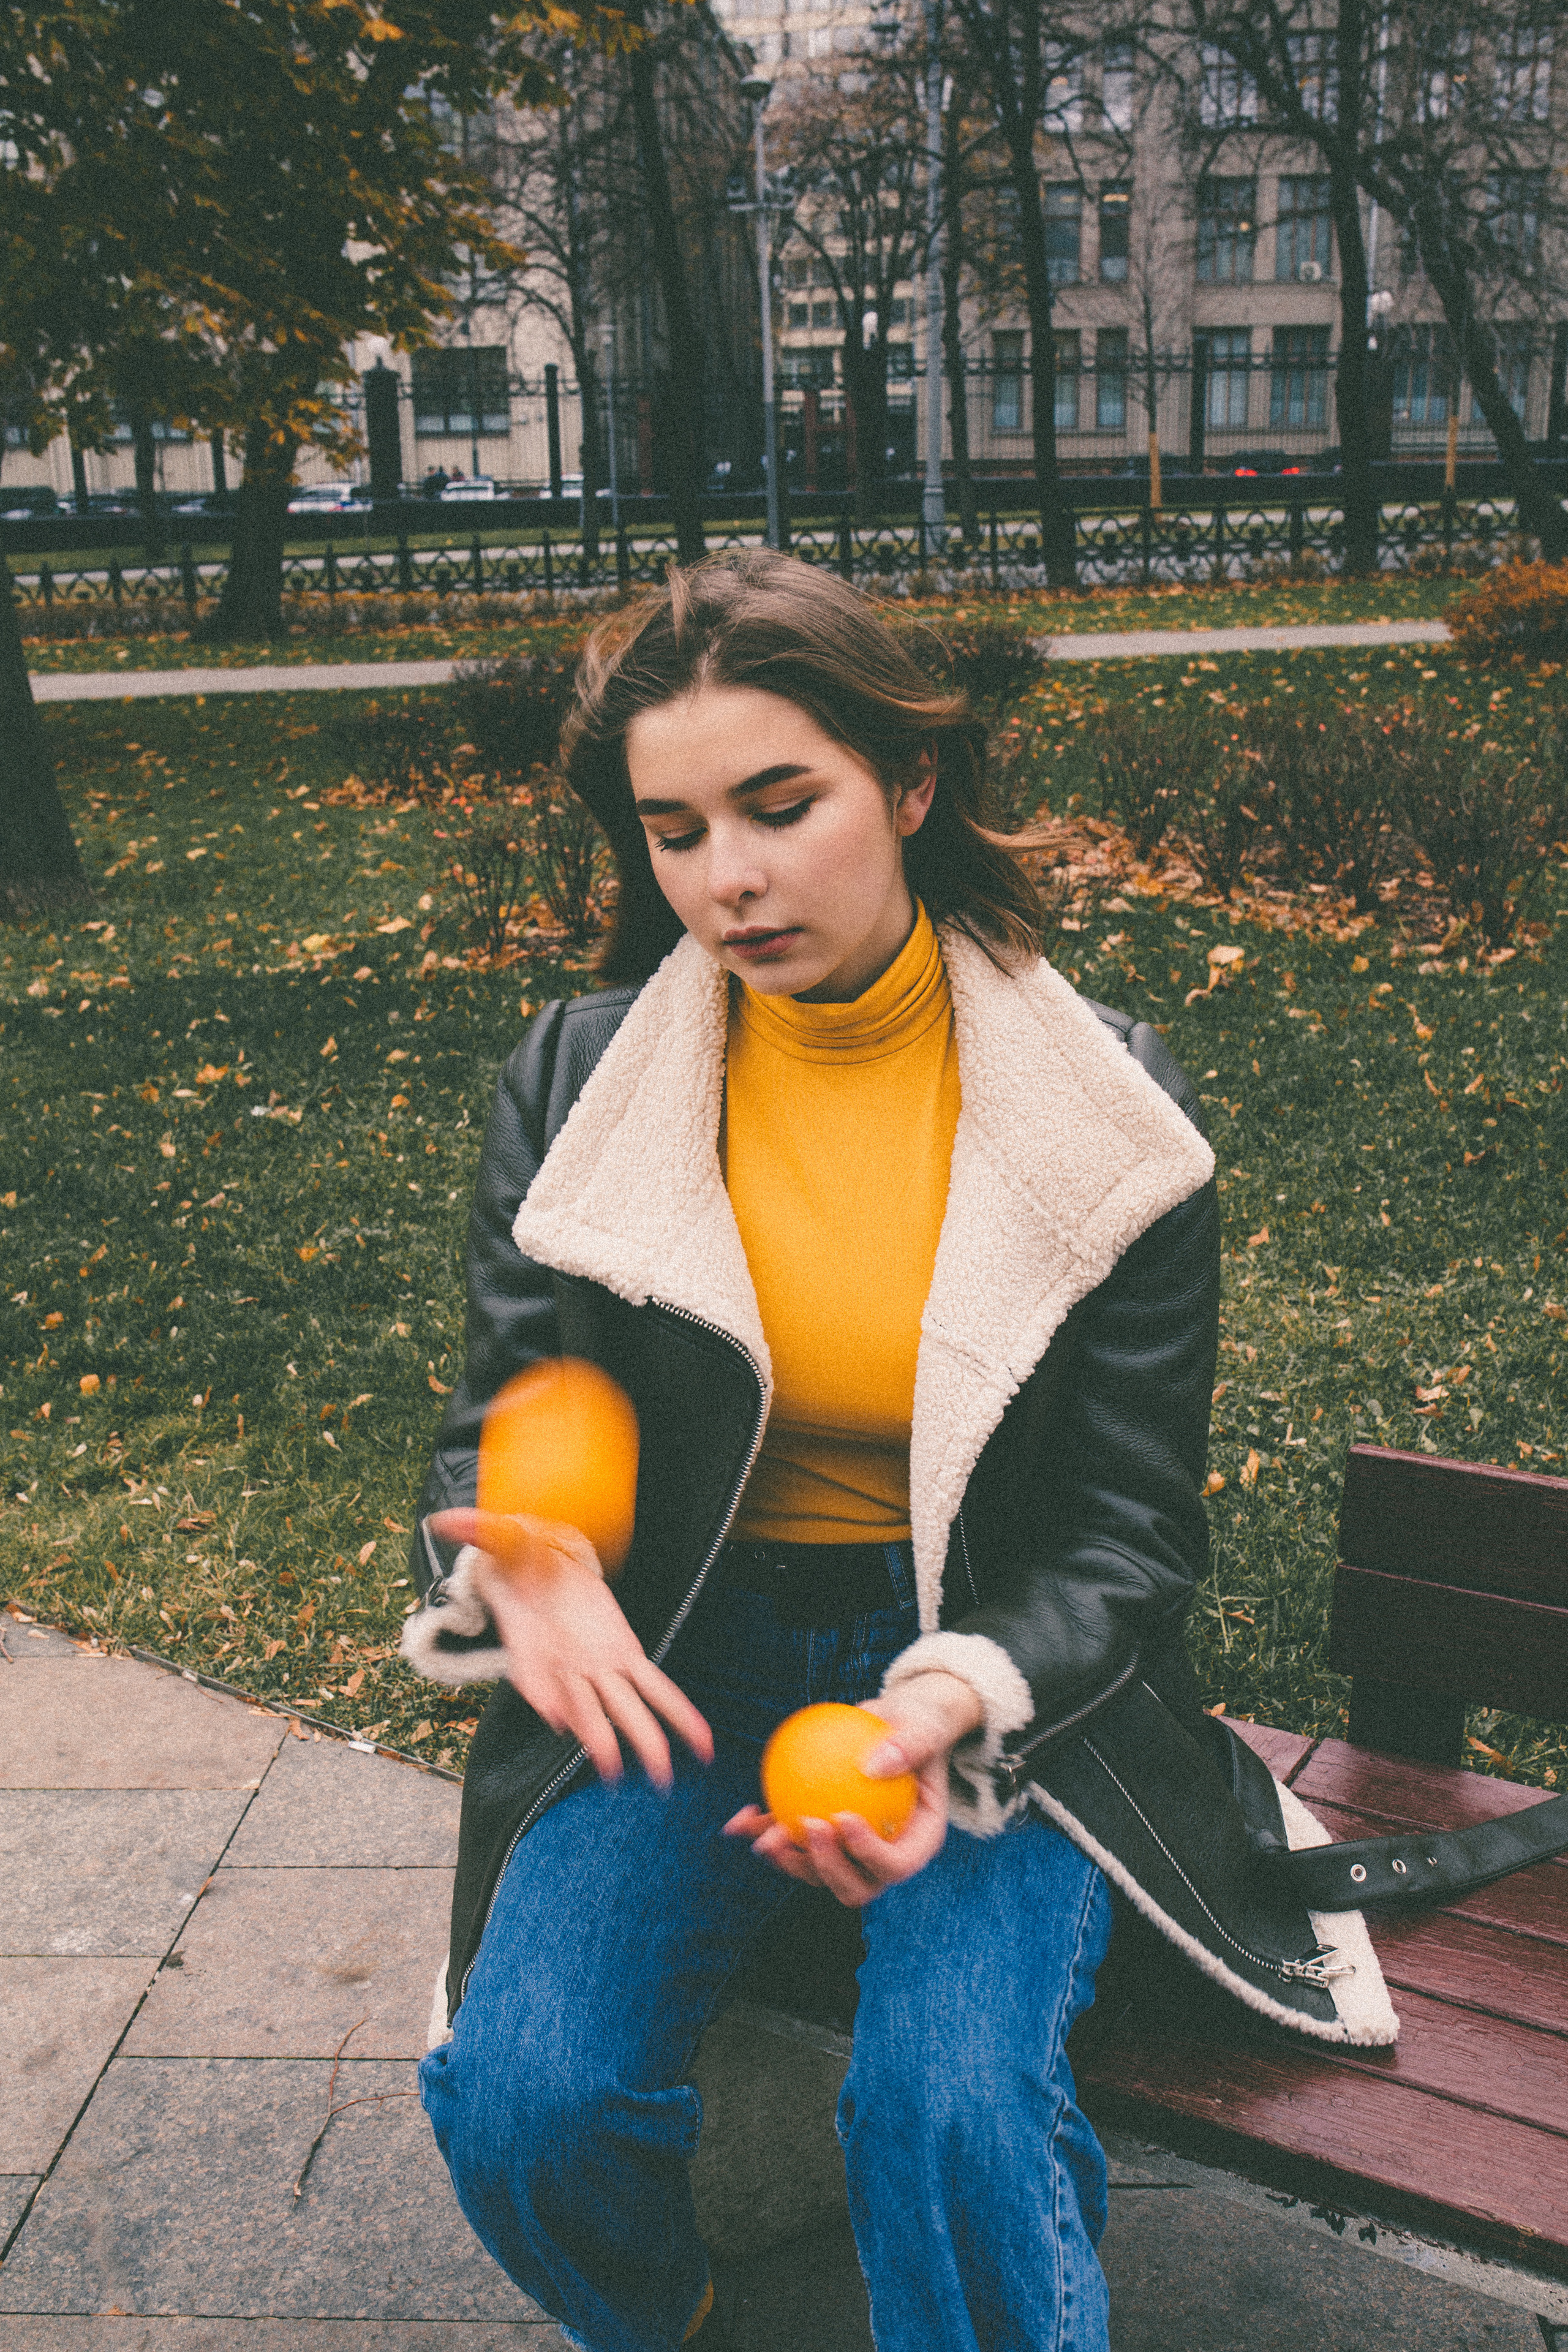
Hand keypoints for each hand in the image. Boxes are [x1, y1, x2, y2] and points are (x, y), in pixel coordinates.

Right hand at [429, 1507, 712, 1789]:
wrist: (543, 1567)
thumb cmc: (519, 1557)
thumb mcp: (501, 1538)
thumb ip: (479, 1529)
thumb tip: (445, 1519)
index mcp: (531, 1644)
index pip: (533, 1675)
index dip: (544, 1694)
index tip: (557, 1716)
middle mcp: (565, 1665)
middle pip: (583, 1705)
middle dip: (598, 1736)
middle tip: (609, 1767)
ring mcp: (597, 1664)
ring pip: (624, 1707)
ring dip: (644, 1740)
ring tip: (664, 1775)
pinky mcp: (626, 1653)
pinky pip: (657, 1687)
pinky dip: (679, 1713)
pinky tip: (704, 1742)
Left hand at [723, 1671, 984, 1906]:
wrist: (896, 1723)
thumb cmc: (920, 1721)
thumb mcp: (924, 1724)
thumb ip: (908, 1744)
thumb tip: (872, 1766)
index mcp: (918, 1840)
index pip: (896, 1864)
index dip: (869, 1854)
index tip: (843, 1819)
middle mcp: (885, 1855)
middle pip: (857, 1885)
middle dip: (826, 1868)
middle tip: (806, 1827)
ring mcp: (851, 1853)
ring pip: (819, 1874)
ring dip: (790, 1862)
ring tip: (765, 1838)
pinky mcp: (821, 1838)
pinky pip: (793, 1842)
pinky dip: (765, 1834)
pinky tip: (738, 1820)